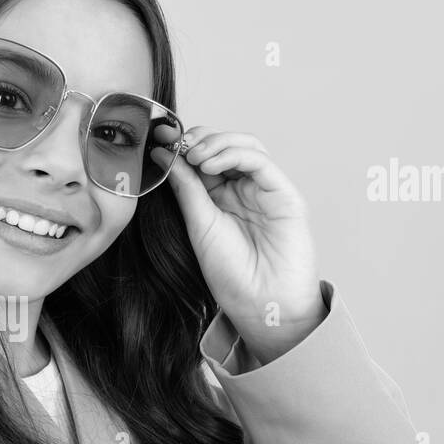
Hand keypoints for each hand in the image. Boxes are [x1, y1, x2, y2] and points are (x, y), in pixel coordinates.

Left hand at [150, 127, 325, 365]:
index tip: (160, 141)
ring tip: (193, 156)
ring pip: (244, 145)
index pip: (203, 158)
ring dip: (216, 142)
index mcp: (220, 199)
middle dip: (199, 139)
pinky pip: (260, 160)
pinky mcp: (283, 193)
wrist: (260, 304)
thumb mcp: (198, 225)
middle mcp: (243, 190)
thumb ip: (186, 188)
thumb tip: (164, 153)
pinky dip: (234, 154)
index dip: (183, 146)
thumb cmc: (231, 275)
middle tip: (177, 144)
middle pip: (224, 145)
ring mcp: (264, 190)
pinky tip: (210, 165)